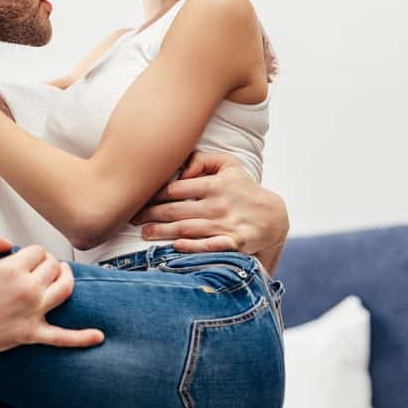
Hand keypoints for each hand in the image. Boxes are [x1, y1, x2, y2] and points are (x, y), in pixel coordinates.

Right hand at [0, 229, 103, 358]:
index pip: (37, 251)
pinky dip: (81, 338)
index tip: (17, 258)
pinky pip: (61, 338)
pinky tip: (98, 336)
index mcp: (12, 270)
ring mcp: (31, 314)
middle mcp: (26, 291)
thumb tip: (8, 243)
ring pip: (64, 290)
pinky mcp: (29, 334)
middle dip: (45, 263)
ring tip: (62, 275)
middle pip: (53, 267)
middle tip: (34, 266)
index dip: (29, 252)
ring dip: (66, 279)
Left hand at [132, 151, 289, 259]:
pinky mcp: (235, 243)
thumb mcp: (228, 165)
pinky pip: (210, 246)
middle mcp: (218, 204)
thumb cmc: (243, 188)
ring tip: (144, 233)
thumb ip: (203, 159)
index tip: (138, 199)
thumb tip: (182, 169)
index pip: (175, 189)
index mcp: (214, 184)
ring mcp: (226, 225)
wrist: (274, 216)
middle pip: (176, 210)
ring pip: (187, 228)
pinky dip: (193, 247)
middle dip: (151, 215)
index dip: (153, 195)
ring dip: (162, 232)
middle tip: (133, 219)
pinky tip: (176, 247)